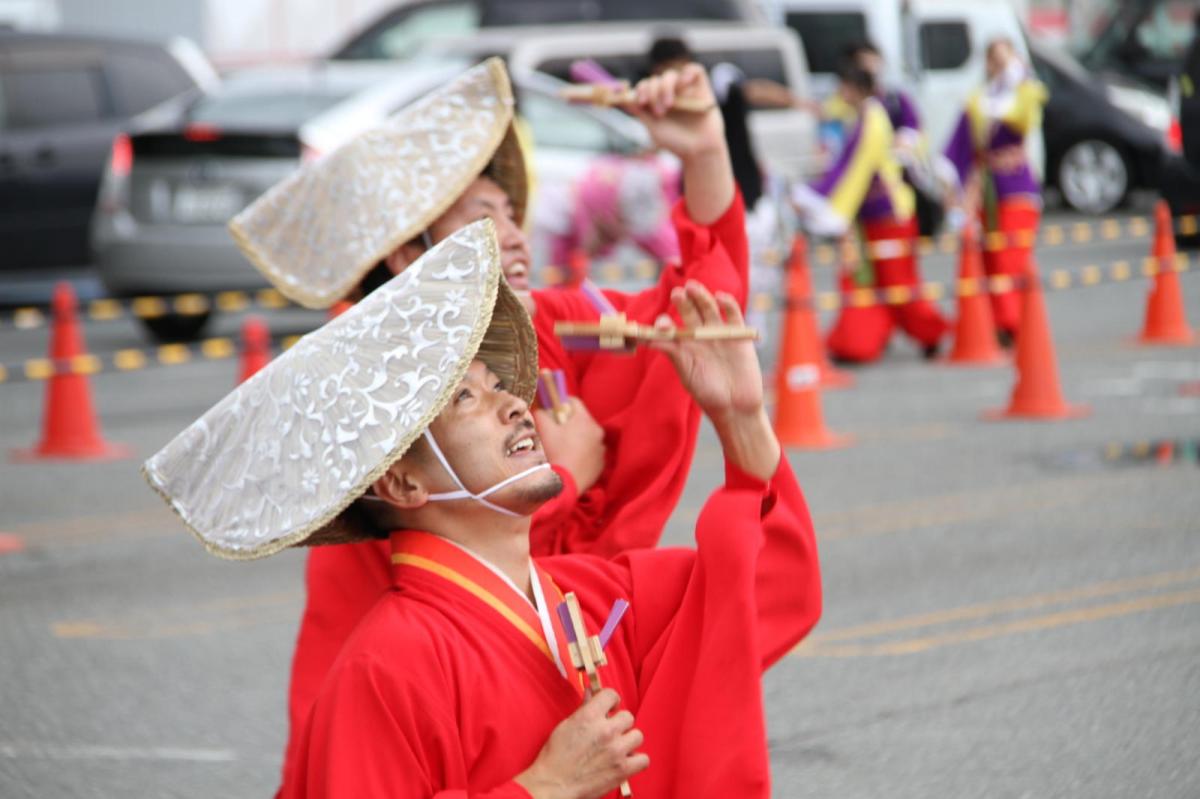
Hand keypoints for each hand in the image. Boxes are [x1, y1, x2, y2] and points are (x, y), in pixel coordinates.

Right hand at [515, 688, 648, 798]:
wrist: (553, 785)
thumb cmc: (555, 756)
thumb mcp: (566, 725)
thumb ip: (583, 708)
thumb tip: (591, 692)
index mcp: (589, 716)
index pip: (611, 695)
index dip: (611, 701)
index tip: (610, 709)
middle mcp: (606, 730)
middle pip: (628, 716)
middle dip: (619, 724)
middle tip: (610, 733)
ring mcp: (616, 750)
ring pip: (638, 736)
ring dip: (628, 741)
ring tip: (617, 748)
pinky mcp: (622, 770)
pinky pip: (644, 759)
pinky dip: (636, 761)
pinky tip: (625, 761)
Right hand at [534, 398, 606, 493]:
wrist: (563, 485)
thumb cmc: (553, 454)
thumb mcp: (543, 430)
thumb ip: (540, 413)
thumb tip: (539, 407)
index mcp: (585, 420)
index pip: (574, 402)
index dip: (561, 403)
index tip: (553, 410)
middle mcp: (598, 432)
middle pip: (582, 420)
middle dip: (569, 423)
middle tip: (556, 431)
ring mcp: (601, 449)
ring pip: (587, 437)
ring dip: (577, 439)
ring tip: (563, 449)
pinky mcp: (601, 464)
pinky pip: (591, 453)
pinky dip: (583, 454)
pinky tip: (570, 460)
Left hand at [622, 64, 724, 161]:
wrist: (699, 152)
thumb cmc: (676, 143)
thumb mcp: (653, 127)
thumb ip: (639, 111)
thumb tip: (622, 98)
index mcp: (657, 101)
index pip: (645, 86)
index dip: (641, 89)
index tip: (641, 102)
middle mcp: (670, 94)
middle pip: (656, 79)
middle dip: (653, 93)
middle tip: (659, 112)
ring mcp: (685, 91)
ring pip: (671, 75)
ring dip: (666, 86)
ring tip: (669, 105)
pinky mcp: (702, 89)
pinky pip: (695, 70)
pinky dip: (688, 72)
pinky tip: (684, 82)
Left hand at [650, 281, 762, 419]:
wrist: (736, 406)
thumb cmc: (707, 393)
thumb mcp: (687, 373)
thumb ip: (673, 353)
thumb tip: (651, 338)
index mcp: (683, 345)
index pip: (671, 327)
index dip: (666, 322)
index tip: (662, 324)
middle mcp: (699, 335)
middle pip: (689, 312)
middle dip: (683, 302)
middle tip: (677, 293)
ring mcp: (718, 333)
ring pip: (708, 308)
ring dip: (701, 296)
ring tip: (693, 287)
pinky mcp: (738, 334)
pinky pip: (732, 314)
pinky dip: (728, 304)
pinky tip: (720, 297)